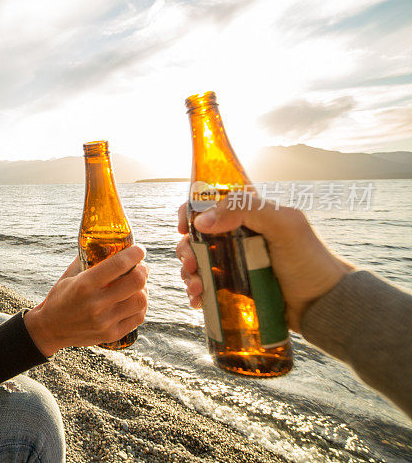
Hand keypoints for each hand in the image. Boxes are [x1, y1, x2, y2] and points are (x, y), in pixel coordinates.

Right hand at [24, 247, 147, 355]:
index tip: (139, 250)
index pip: (118, 264)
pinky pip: (138, 317)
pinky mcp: (111, 334)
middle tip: (141, 267)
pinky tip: (134, 300)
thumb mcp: (69, 276)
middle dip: (143, 270)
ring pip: (141, 300)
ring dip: (143, 289)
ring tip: (138, 285)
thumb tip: (105, 241)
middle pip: (136, 282)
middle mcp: (96, 304)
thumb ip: (87, 259)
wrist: (50, 330)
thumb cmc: (60, 298)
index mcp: (84, 285)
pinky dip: (140, 305)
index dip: (135, 254)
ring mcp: (105, 321)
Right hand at [175, 198, 353, 331]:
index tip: (184, 228)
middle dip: (187, 250)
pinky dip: (196, 293)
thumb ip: (246, 210)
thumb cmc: (310, 261)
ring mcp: (236, 264)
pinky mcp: (235, 289)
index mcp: (249, 216)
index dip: (191, 213)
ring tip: (197, 288)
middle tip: (192, 265)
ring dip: (188, 274)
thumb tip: (202, 222)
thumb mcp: (284, 225)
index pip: (210, 206)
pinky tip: (197, 300)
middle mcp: (239, 238)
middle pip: (197, 238)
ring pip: (198, 263)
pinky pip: (206, 288)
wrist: (326, 306)